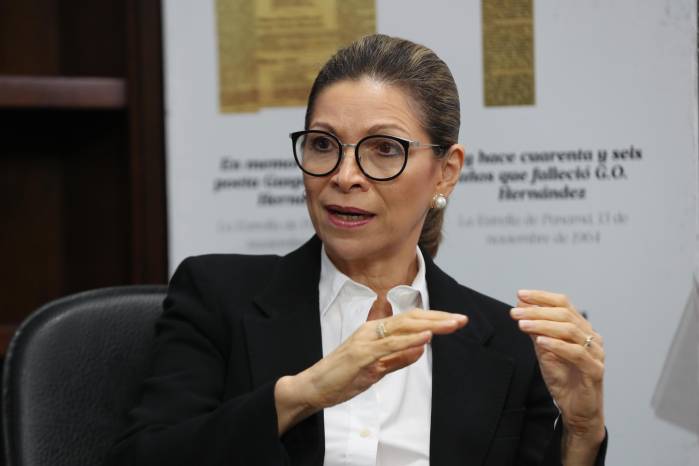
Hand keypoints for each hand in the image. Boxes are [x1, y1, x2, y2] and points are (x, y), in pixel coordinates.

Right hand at [275, 309, 466, 433]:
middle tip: (461, 319)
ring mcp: (366, 342)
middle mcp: (371, 331)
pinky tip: (425, 336)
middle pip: (410, 318)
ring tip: (451, 324)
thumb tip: (421, 350)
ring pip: (403, 328)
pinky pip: (389, 345)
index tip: (454, 320)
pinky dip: (409, 340)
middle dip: (438, 318)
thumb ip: (398, 359)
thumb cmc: (342, 377)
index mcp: (374, 332)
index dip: (433, 318)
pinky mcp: (361, 356)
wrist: (314, 386)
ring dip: (430, 325)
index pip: (409, 320)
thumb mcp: (376, 368)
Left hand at [510, 290, 604, 444]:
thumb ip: (536, 331)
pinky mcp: (595, 370)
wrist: (576, 409)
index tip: (520, 294)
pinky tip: (540, 341)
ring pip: (570, 331)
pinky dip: (557, 345)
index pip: (563, 304)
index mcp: (581, 328)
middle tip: (515, 312)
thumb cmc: (563, 379)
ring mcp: (596, 353)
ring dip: (543, 325)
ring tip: (522, 324)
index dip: (542, 297)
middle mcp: (592, 337)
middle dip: (537, 311)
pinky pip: (577, 353)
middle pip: (565, 315)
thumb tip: (521, 308)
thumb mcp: (544, 351)